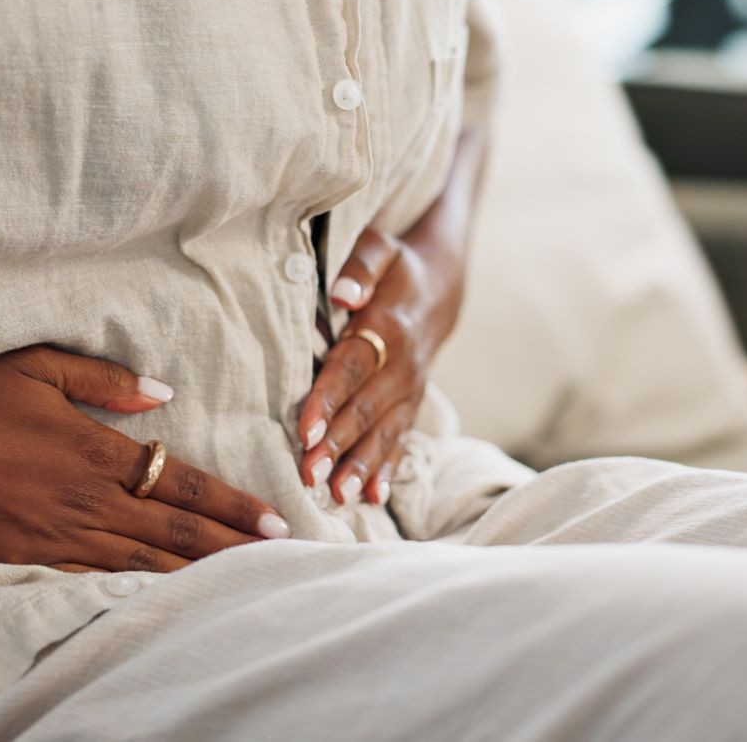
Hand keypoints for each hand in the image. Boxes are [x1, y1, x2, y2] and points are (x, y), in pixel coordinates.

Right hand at [0, 345, 289, 572]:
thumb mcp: (36, 366)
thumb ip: (105, 379)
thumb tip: (163, 393)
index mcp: (95, 452)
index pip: (181, 484)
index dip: (231, 504)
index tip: (272, 519)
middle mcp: (85, 501)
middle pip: (175, 533)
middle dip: (232, 546)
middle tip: (279, 559)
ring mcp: (57, 538)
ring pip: (143, 563)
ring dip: (195, 576)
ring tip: (240, 584)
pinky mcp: (26, 562)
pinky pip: (93, 583)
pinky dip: (135, 593)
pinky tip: (164, 602)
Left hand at [296, 224, 466, 505]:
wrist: (441, 288)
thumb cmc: (395, 268)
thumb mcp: (380, 249)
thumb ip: (360, 267)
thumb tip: (341, 294)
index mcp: (388, 327)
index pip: (352, 367)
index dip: (328, 399)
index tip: (305, 429)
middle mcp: (403, 366)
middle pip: (365, 410)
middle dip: (337, 445)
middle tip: (308, 476)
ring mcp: (411, 390)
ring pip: (383, 432)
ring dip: (360, 466)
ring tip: (338, 496)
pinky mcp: (411, 406)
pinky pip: (400, 440)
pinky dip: (385, 469)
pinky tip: (371, 497)